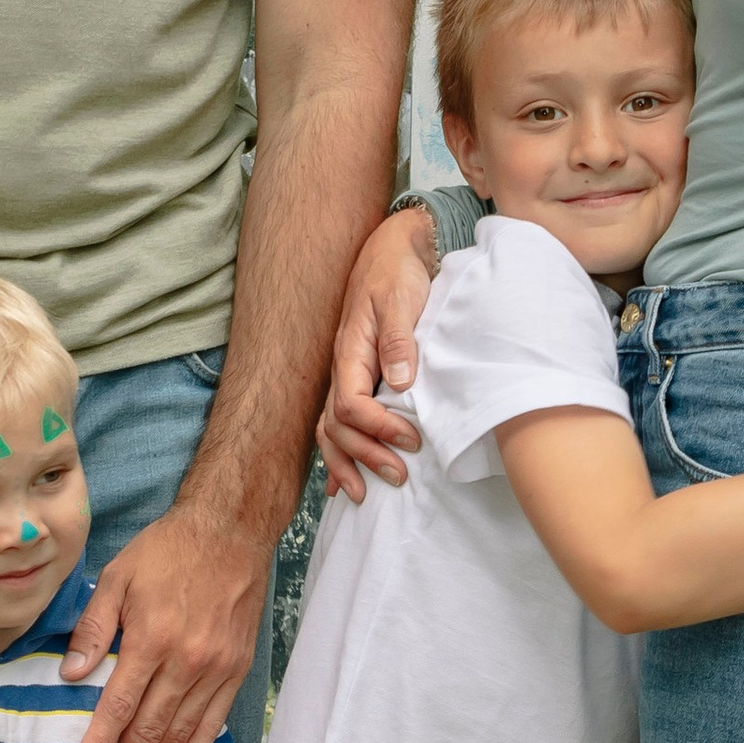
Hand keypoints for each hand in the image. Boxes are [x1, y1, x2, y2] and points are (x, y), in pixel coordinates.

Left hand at [59, 506, 266, 742]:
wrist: (231, 532)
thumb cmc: (168, 550)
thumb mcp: (118, 576)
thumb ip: (93, 628)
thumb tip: (71, 675)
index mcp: (152, 638)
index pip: (118, 706)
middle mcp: (186, 660)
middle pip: (149, 729)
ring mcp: (215, 669)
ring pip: (181, 732)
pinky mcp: (236, 671)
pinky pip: (213, 723)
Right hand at [317, 209, 436, 499]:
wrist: (393, 249)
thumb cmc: (396, 272)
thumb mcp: (401, 298)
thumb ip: (398, 339)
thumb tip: (399, 383)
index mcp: (350, 351)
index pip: (350, 404)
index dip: (378, 427)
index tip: (411, 439)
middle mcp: (342, 368)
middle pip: (336, 426)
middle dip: (364, 455)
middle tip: (399, 476)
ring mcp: (348, 375)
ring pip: (332, 430)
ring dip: (348, 463)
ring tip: (367, 493)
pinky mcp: (359, 378)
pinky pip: (340, 422)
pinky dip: (340, 453)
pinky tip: (344, 480)